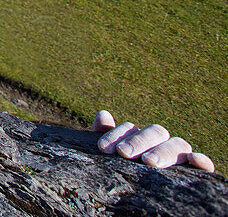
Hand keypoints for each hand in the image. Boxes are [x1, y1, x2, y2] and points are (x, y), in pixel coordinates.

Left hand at [94, 110, 214, 171]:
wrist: (144, 190)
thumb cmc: (125, 169)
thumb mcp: (114, 154)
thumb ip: (107, 135)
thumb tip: (103, 115)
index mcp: (140, 136)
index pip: (130, 128)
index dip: (116, 135)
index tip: (102, 148)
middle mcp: (161, 142)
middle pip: (155, 132)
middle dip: (138, 141)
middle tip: (124, 153)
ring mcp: (178, 154)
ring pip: (177, 144)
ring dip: (163, 151)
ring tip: (149, 162)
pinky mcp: (194, 170)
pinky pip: (204, 162)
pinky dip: (202, 160)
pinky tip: (193, 159)